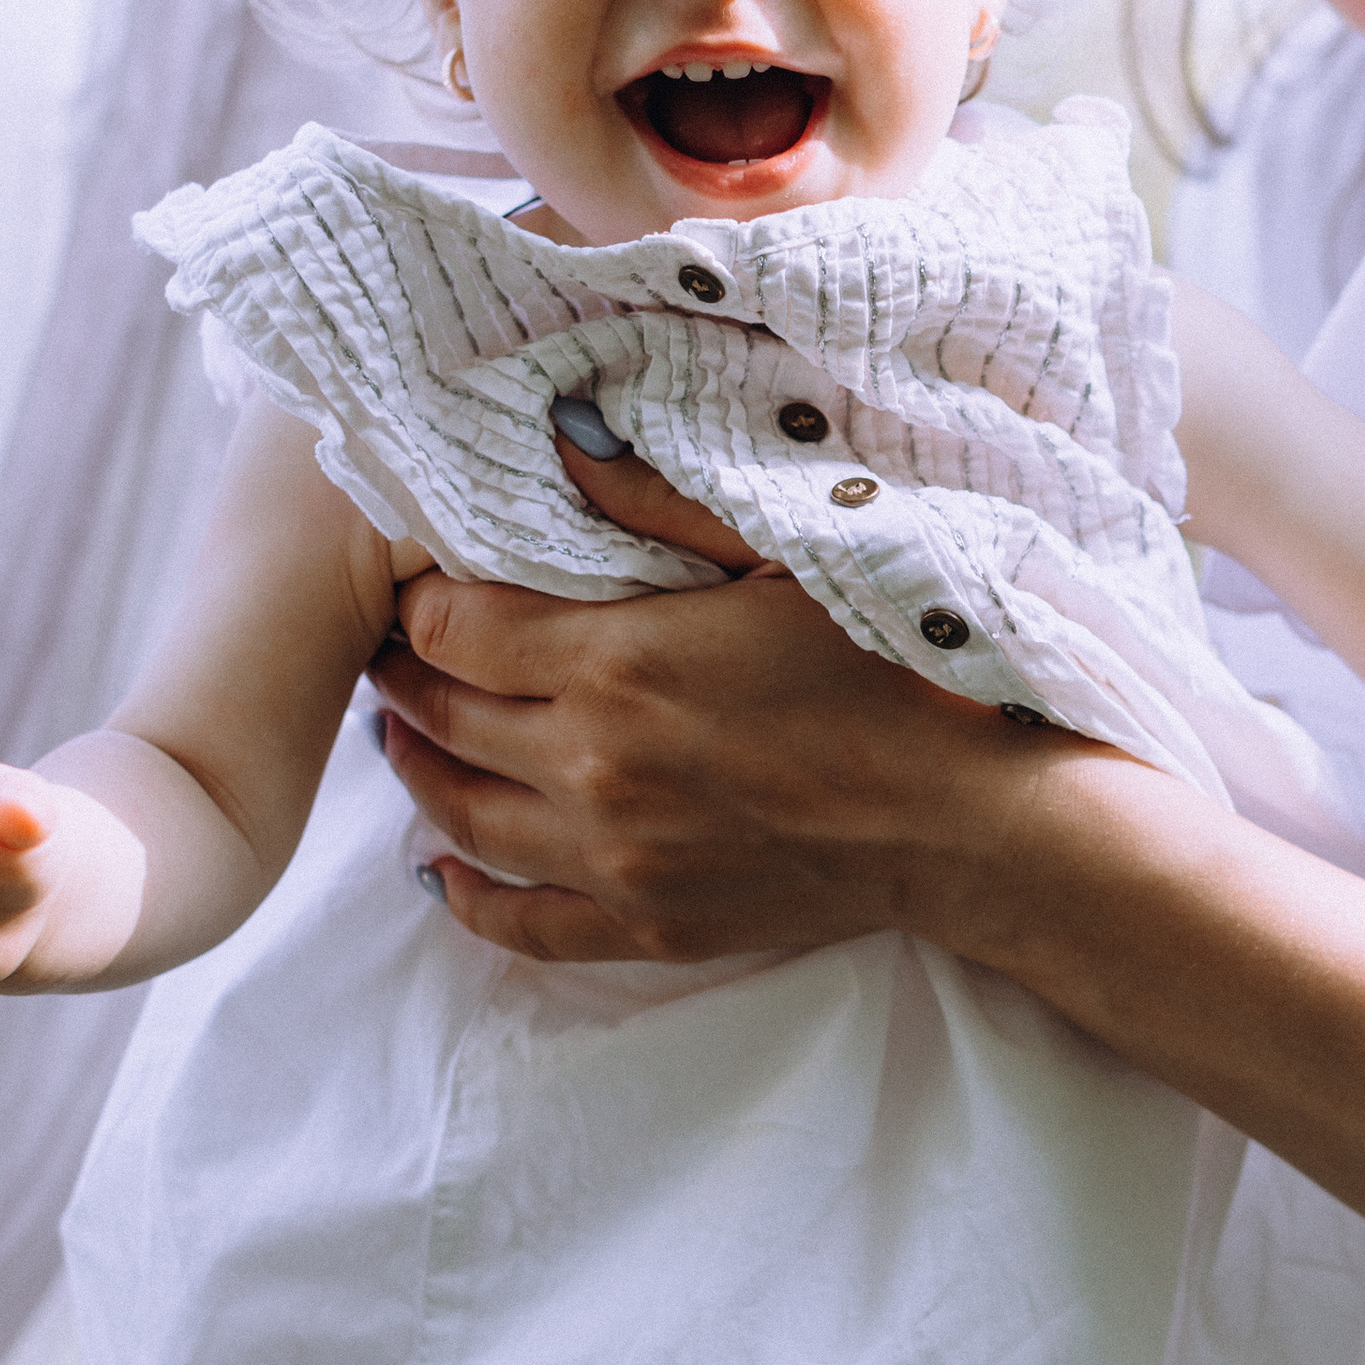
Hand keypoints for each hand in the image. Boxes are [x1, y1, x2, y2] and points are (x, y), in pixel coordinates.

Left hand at [371, 426, 1058, 962]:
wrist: (970, 817)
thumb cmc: (896, 670)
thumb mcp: (787, 554)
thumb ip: (662, 499)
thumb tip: (561, 439)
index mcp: (620, 664)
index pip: (455, 630)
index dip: (420, 602)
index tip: (417, 584)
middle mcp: (595, 768)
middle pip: (445, 718)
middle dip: (406, 679)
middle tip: (394, 651)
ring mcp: (616, 860)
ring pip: (462, 820)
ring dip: (418, 774)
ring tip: (402, 739)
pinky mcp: (650, 925)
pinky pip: (523, 924)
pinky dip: (467, 899)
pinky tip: (440, 873)